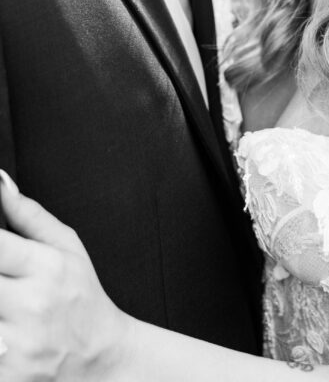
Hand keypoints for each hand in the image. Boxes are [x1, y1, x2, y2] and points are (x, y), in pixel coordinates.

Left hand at [0, 173, 132, 381]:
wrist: (100, 357)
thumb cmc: (82, 296)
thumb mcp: (67, 247)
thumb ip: (28, 214)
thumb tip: (0, 183)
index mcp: (46, 267)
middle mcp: (31, 305)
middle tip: (2, 280)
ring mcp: (17, 345)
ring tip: (5, 299)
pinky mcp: (7, 375)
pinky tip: (5, 327)